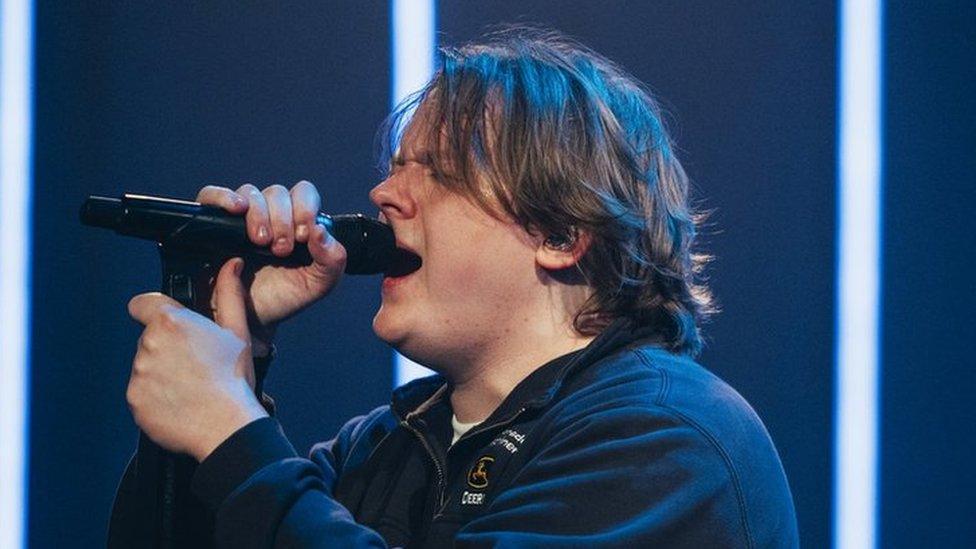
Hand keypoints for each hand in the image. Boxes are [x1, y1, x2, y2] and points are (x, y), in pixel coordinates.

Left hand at [127, 257, 268, 460]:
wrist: (226, 426)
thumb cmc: (234, 379)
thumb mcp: (237, 331)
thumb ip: (229, 293)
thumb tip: (232, 265)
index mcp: (171, 323)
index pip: (142, 303)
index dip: (153, 310)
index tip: (168, 324)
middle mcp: (148, 345)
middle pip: (149, 337)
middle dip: (167, 346)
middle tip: (194, 362)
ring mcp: (138, 374)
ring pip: (145, 365)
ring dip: (161, 372)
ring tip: (190, 385)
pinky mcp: (134, 399)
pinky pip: (141, 392)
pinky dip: (156, 396)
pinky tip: (180, 401)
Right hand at [195, 181, 346, 351]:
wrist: (248, 320)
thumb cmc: (282, 298)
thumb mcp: (317, 284)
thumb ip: (332, 260)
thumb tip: (322, 231)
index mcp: (297, 222)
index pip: (304, 194)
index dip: (305, 209)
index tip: (304, 236)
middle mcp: (270, 214)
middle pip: (277, 193)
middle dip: (283, 219)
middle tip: (280, 249)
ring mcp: (240, 217)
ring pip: (250, 193)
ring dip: (259, 214)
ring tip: (260, 242)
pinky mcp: (212, 222)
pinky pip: (212, 195)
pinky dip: (224, 197)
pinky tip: (236, 209)